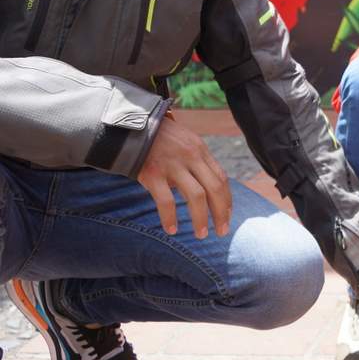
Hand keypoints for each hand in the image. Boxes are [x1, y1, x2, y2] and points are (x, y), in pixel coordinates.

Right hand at [137, 112, 231, 238]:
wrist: (129, 125)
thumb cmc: (159, 138)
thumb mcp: (184, 143)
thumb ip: (196, 162)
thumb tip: (208, 190)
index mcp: (200, 150)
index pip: (221, 178)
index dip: (226, 200)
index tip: (227, 217)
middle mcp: (191, 157)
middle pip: (214, 188)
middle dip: (221, 213)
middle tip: (222, 232)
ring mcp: (172, 165)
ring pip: (196, 196)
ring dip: (201, 218)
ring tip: (201, 235)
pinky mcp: (152, 173)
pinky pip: (166, 200)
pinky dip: (170, 217)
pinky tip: (171, 230)